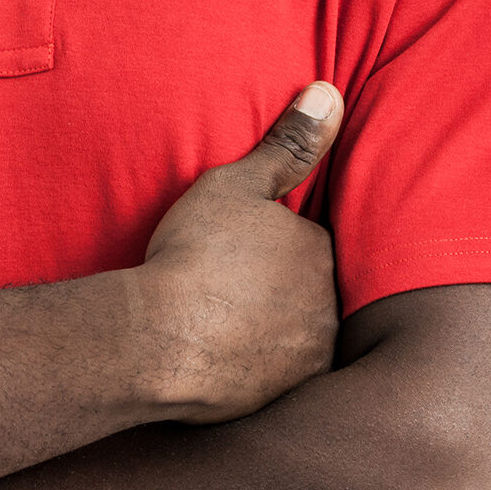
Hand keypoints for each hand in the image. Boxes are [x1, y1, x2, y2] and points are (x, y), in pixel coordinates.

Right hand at [140, 80, 342, 424]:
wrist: (161, 341)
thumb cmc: (197, 253)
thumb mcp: (237, 183)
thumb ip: (288, 142)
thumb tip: (328, 93)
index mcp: (319, 250)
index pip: (307, 238)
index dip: (270, 238)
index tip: (235, 242)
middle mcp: (329, 305)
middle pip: (308, 285)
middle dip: (279, 281)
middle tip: (228, 280)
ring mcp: (310, 354)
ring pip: (299, 328)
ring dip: (273, 323)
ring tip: (225, 317)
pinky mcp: (287, 396)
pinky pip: (281, 371)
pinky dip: (259, 362)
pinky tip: (225, 353)